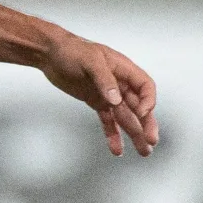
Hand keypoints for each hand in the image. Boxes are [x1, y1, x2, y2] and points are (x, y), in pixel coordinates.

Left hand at [40, 34, 159, 156]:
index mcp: (123, 69)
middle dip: (146, 123)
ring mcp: (108, 94)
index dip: (148, 101)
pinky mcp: (96, 102)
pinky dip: (113, 135)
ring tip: (144, 152)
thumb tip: (116, 100)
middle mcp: (119, 83)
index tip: (142, 113)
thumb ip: (104, 79)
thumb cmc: (72, 50)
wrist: (50, 53)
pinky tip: (117, 150)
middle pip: (138, 106)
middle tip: (151, 141)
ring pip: (125, 116)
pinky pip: (108, 121)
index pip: (145, 87)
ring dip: (134, 134)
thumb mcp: (90, 60)